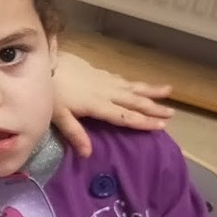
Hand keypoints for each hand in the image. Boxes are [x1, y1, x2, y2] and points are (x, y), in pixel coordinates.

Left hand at [52, 52, 174, 157]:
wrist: (44, 61)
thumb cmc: (50, 92)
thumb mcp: (59, 116)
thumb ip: (75, 134)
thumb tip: (88, 154)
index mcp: (98, 105)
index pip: (125, 116)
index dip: (143, 121)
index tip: (162, 126)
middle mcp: (106, 92)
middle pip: (134, 101)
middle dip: (153, 107)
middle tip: (172, 113)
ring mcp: (103, 79)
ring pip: (131, 86)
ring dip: (150, 90)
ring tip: (169, 90)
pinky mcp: (97, 71)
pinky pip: (121, 78)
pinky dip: (132, 82)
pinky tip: (137, 84)